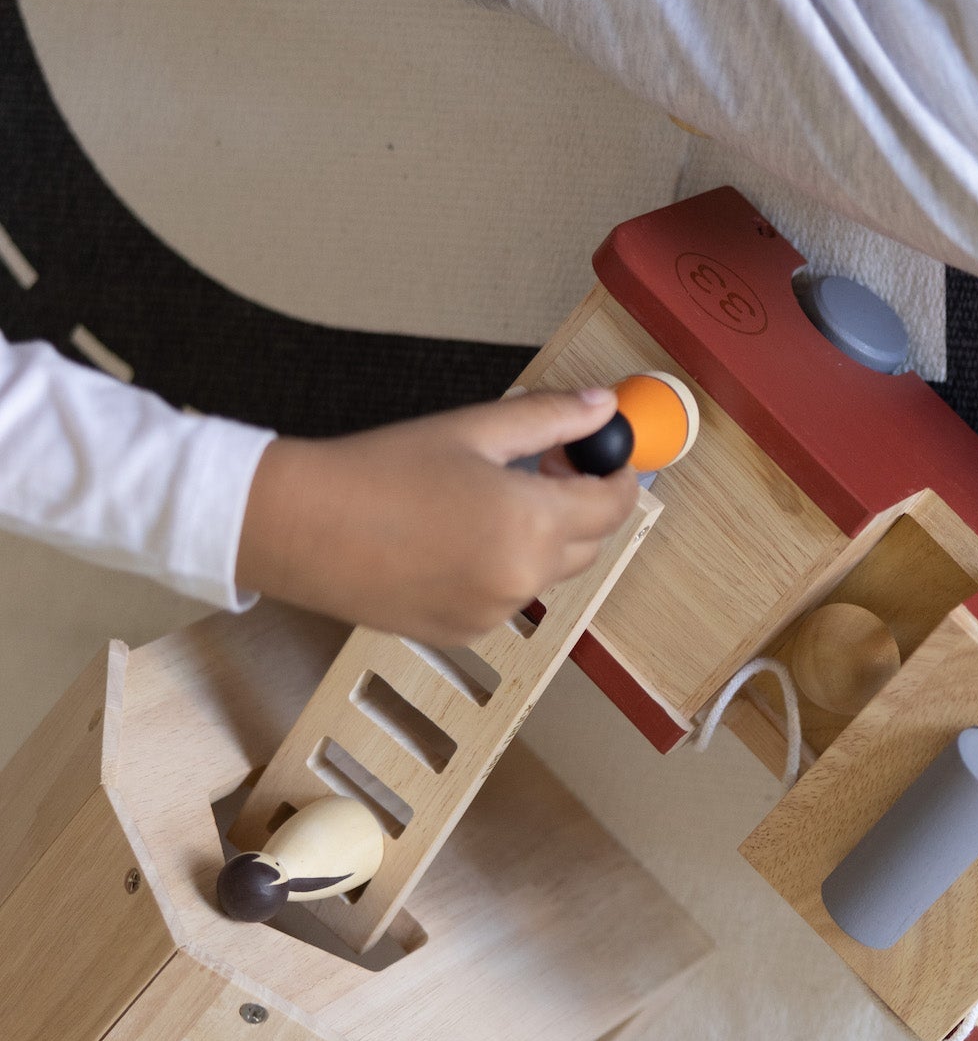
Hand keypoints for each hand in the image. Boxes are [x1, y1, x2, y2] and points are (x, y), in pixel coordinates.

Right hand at [236, 391, 640, 644]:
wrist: (296, 527)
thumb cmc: (378, 470)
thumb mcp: (473, 430)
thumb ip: (549, 419)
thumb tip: (604, 407)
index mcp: (531, 525)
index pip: (613, 506)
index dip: (618, 477)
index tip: (604, 457)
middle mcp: (521, 580)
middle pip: (589, 543)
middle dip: (580, 505)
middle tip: (543, 465)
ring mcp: (492, 614)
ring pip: (548, 573)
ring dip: (540, 538)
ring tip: (488, 499)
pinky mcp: (462, 633)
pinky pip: (508, 598)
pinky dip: (503, 569)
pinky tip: (456, 537)